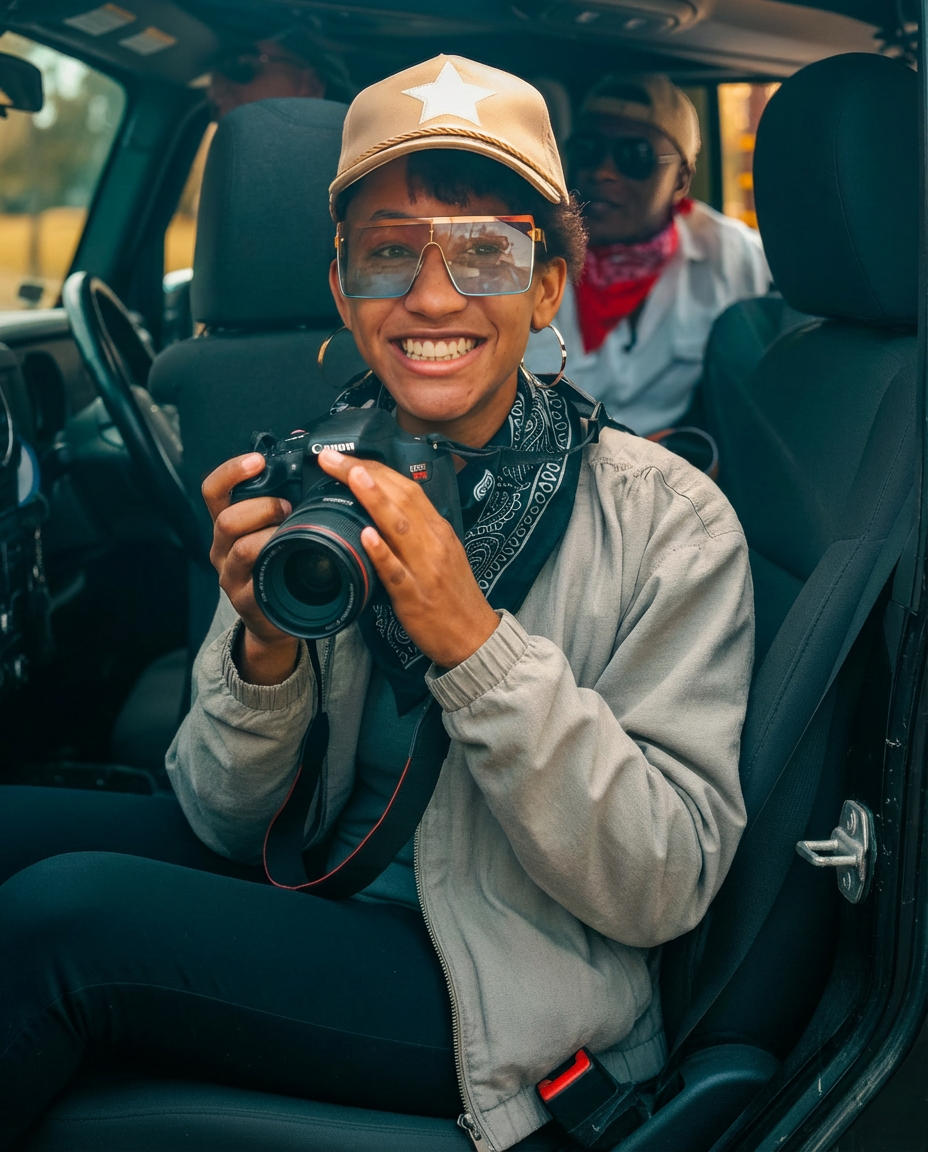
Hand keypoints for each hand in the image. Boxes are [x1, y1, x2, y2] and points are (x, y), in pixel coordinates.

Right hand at [201, 453, 298, 684]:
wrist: (278, 619)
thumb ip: (283, 504)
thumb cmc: (282, 566)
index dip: (231, 472)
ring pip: (241, 549)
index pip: (214, 490)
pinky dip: (276, 568)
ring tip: (293, 533)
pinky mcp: (245, 601)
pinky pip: (256, 581)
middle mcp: (222, 549)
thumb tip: (315, 468)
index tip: (258, 461)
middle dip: (261, 507)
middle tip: (288, 507)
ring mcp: (231, 576)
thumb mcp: (275, 530)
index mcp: (228, 525)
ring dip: (270, 535)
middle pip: (226, 519)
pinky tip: (293, 562)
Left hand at [317, 449, 498, 668]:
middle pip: (401, 498)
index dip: (376, 469)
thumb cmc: (453, 596)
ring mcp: (424, 569)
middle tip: (332, 457)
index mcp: (438, 530)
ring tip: (353, 476)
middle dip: (365, 474)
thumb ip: (417, 530)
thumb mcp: (442, 553)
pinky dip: (381, 552)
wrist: (474, 636)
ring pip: (399, 527)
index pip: (407, 488)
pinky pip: (395, 572)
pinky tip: (366, 536)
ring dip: (375, 499)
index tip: (348, 457)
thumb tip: (387, 509)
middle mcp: (433, 542)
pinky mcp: (414, 596)